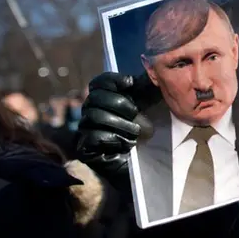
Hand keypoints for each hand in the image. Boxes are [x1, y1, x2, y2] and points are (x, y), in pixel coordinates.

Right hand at [77, 72, 159, 190]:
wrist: (148, 167)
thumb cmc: (150, 135)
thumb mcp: (152, 108)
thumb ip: (148, 89)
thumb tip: (150, 70)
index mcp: (105, 100)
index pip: (98, 83)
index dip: (111, 80)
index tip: (130, 83)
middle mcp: (91, 113)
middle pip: (95, 97)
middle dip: (119, 103)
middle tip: (135, 113)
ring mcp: (86, 131)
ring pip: (94, 116)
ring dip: (120, 123)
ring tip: (136, 133)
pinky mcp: (85, 149)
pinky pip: (93, 136)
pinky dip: (113, 138)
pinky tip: (127, 144)